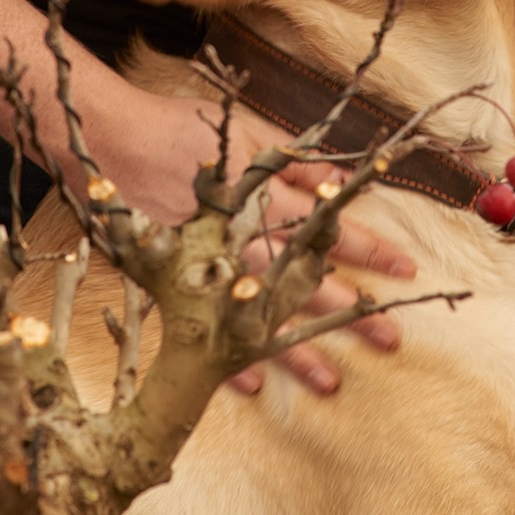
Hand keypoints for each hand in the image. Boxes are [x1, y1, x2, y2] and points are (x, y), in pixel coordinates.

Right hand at [97, 82, 415, 395]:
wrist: (110, 141)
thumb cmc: (178, 128)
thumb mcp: (246, 132)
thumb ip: (293, 158)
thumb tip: (337, 178)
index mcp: (263, 199)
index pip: (329, 228)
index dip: (369, 249)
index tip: (405, 268)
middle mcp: (241, 240)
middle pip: (304, 283)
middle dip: (351, 312)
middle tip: (390, 339)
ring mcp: (207, 268)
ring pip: (260, 316)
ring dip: (298, 351)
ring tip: (332, 381)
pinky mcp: (172, 282)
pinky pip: (203, 330)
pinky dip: (225, 358)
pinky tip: (255, 386)